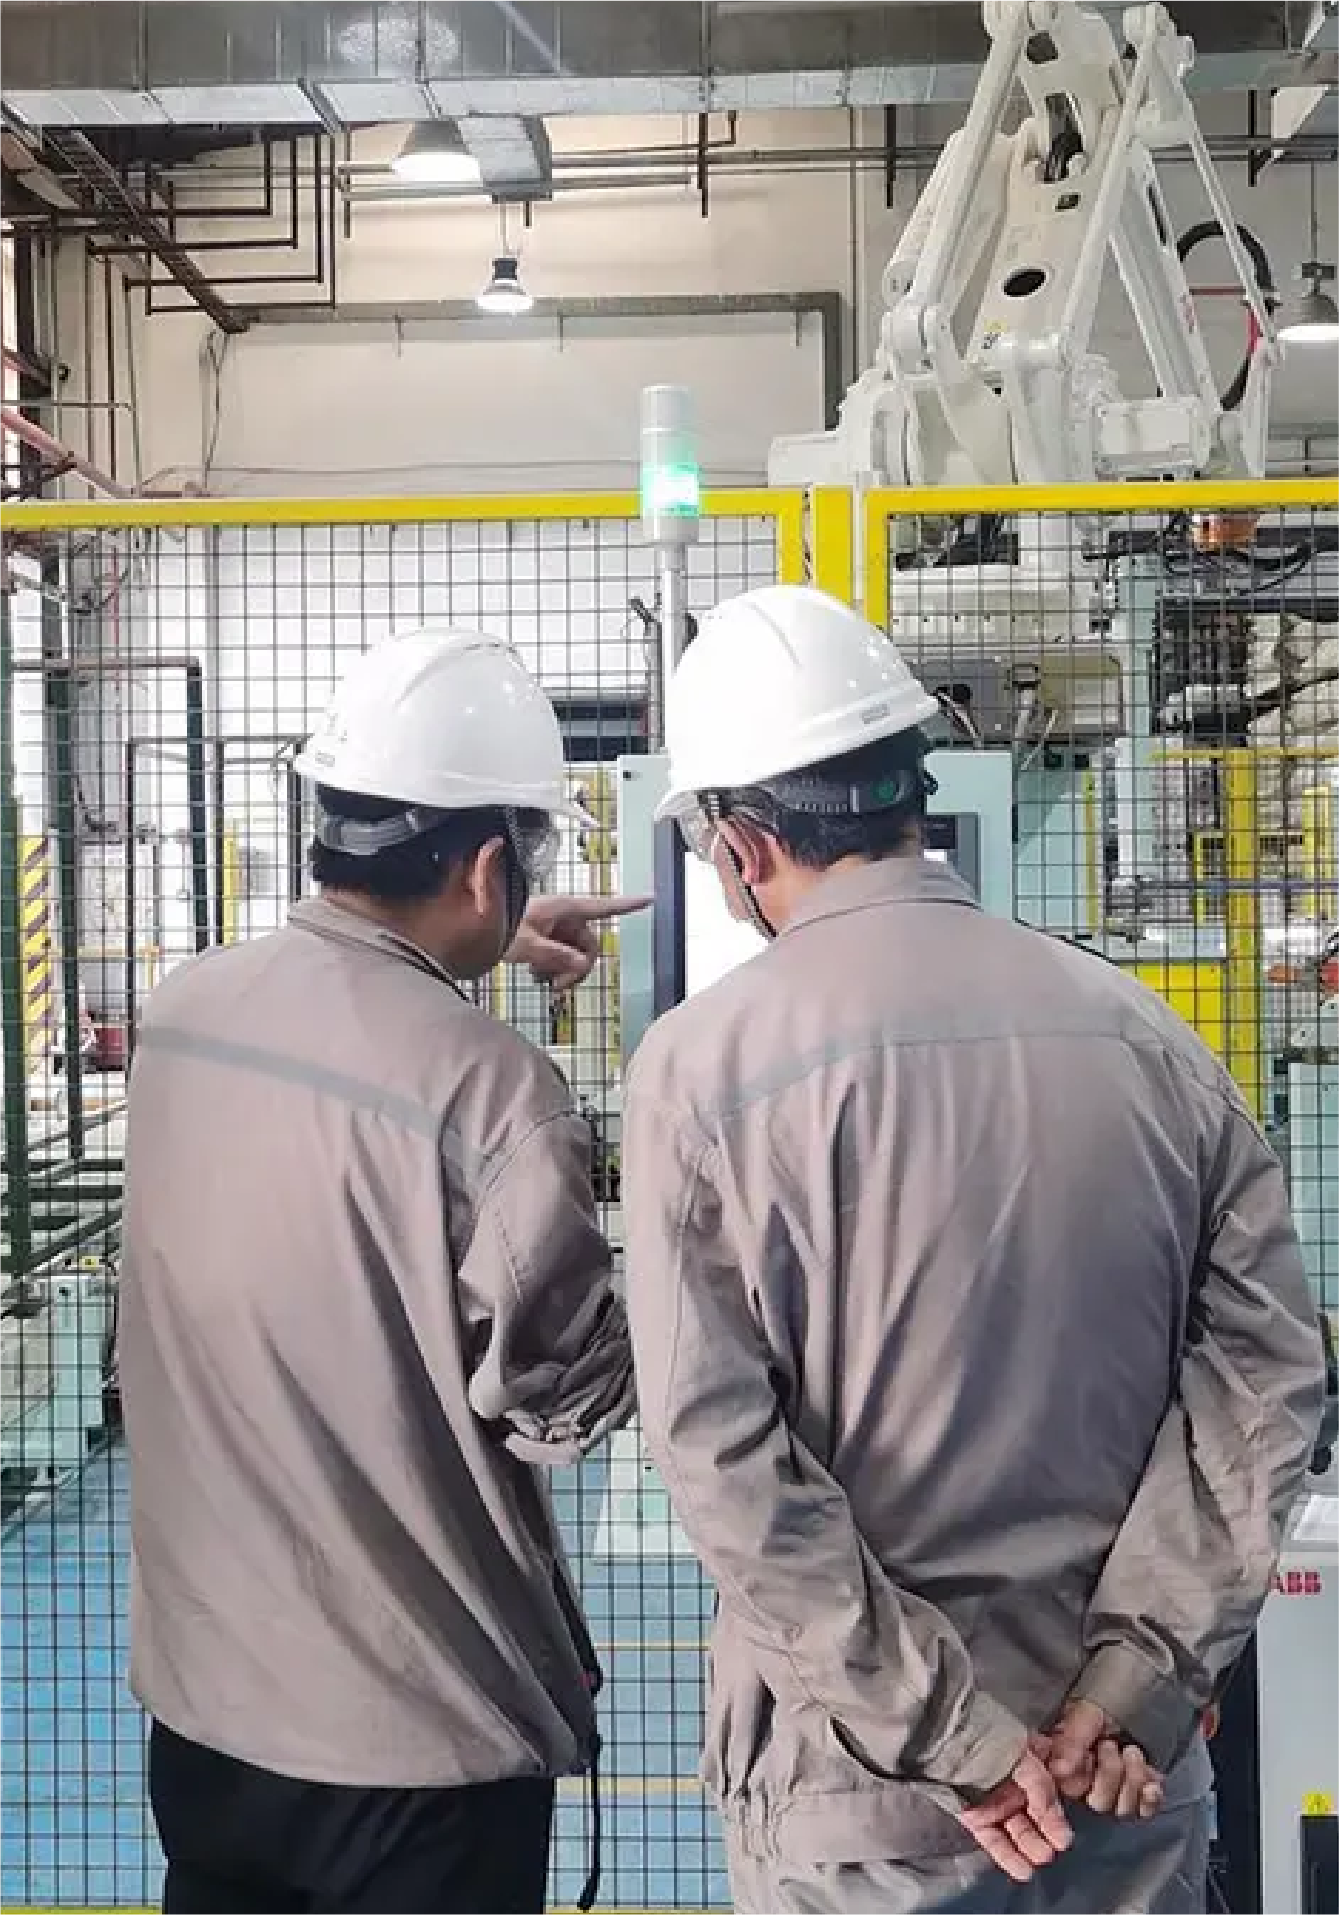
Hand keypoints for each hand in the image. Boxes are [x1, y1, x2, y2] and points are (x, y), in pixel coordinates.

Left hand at [507, 894, 651, 991]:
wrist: (476, 930)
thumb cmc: (498, 927)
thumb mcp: (525, 943)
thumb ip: (555, 955)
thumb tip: (582, 965)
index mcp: (563, 908)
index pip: (602, 906)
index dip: (627, 904)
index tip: (650, 898)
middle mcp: (564, 918)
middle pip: (589, 946)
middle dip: (576, 968)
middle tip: (556, 986)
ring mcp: (557, 929)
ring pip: (576, 956)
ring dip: (561, 971)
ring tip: (538, 978)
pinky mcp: (548, 940)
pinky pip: (562, 958)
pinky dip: (552, 969)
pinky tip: (534, 972)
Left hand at [958, 1739, 1072, 1883]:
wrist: (948, 1741)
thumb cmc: (987, 1742)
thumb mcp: (1021, 1755)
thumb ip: (1038, 1782)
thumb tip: (1049, 1809)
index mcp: (1029, 1770)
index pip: (1047, 1800)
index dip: (1054, 1820)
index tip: (1062, 1840)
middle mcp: (1015, 1791)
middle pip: (1035, 1820)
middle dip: (1044, 1836)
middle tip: (1050, 1851)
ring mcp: (996, 1807)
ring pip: (1018, 1833)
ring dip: (1029, 1848)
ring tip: (1039, 1859)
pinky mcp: (977, 1821)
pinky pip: (995, 1841)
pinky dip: (1008, 1857)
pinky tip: (1022, 1870)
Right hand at [1047, 1700, 1163, 1819]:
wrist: (1137, 1694)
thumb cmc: (1105, 1702)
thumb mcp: (1086, 1715)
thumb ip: (1071, 1742)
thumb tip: (1059, 1771)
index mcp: (1068, 1765)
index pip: (1070, 1790)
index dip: (1083, 1778)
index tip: (1091, 1754)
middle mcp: (1090, 1784)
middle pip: (1099, 1803)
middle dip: (1111, 1774)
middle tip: (1113, 1745)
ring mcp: (1117, 1791)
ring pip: (1124, 1808)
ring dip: (1133, 1780)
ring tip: (1132, 1750)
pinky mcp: (1140, 1793)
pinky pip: (1145, 1810)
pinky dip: (1150, 1799)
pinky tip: (1153, 1784)